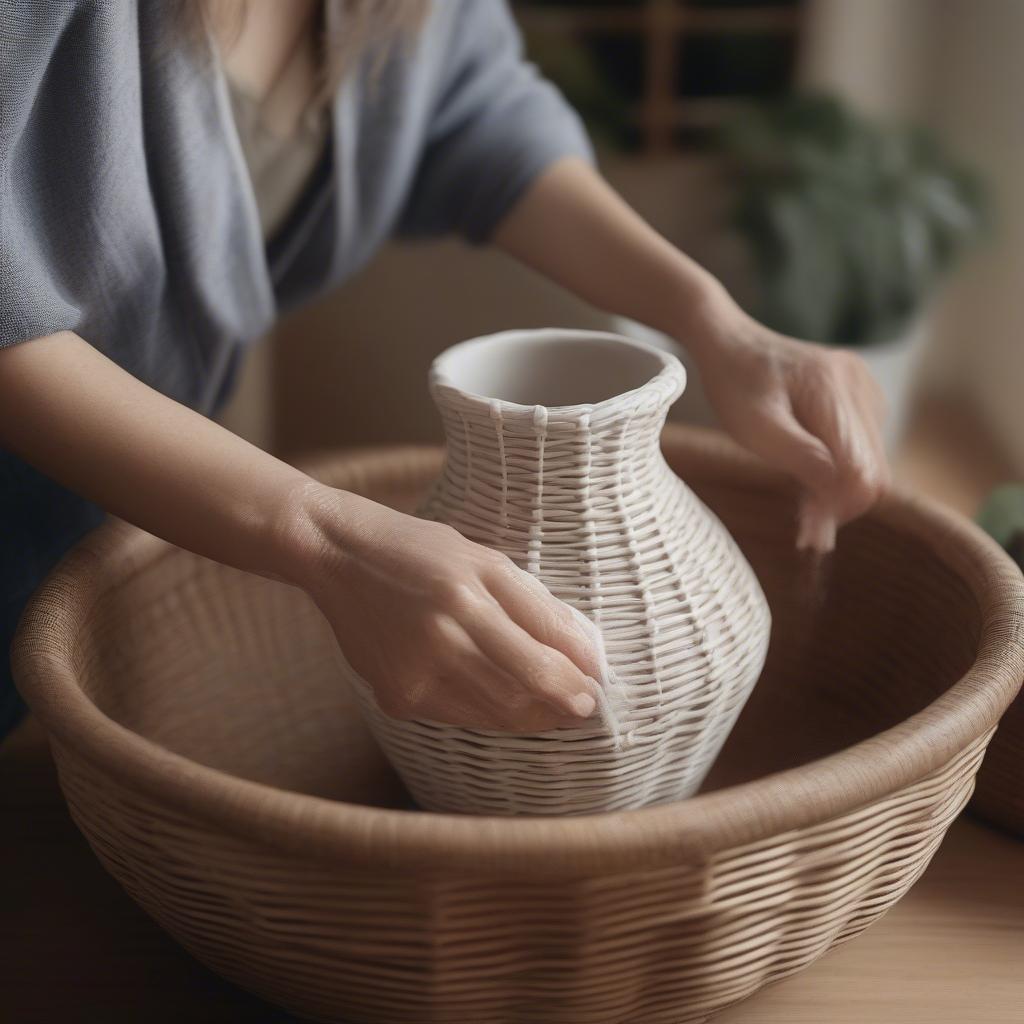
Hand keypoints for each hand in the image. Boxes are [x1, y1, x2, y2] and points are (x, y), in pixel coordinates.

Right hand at [292, 484, 601, 729]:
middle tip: (583, 706)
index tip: (598, 688)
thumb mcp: (484, 560)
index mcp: (466, 597)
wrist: (337, 555)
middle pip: (520, 694)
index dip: (576, 681)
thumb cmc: (419, 550)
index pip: (539, 660)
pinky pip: (459, 716)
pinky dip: (491, 714)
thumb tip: (586, 651)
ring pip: (493, 714)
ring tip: (554, 707)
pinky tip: (506, 701)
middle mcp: (439, 639)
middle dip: (560, 705)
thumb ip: (535, 605)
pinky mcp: (395, 697)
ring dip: (532, 716)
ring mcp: (413, 674)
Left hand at [685, 298, 888, 550]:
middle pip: (874, 470)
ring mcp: (863, 387)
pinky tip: (808, 475)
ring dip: (840, 488)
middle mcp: (858, 386)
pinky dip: (840, 468)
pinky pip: (864, 443)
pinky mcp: (859, 394)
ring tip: (800, 504)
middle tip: (803, 529)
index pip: (864, 472)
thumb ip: (799, 455)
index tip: (809, 533)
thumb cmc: (733, 384)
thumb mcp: (754, 426)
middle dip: (841, 504)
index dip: (841, 508)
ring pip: (871, 460)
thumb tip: (839, 491)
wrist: (729, 342)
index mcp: (834, 390)